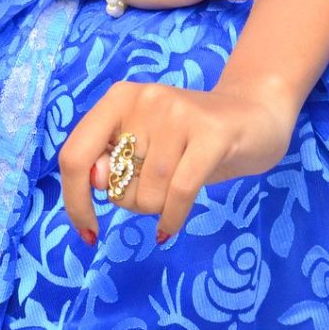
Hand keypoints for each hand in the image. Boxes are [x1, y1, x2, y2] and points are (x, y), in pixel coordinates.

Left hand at [60, 76, 298, 246]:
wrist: (254, 113)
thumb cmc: (190, 138)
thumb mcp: (146, 148)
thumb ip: (114, 161)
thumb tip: (96, 178)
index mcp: (118, 98)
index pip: (75, 154)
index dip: (74, 200)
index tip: (88, 231)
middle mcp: (145, 98)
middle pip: (116, 183)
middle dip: (132, 203)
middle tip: (157, 191)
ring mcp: (178, 113)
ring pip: (149, 192)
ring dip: (158, 209)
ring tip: (178, 189)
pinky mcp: (212, 132)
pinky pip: (179, 194)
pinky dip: (173, 219)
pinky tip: (171, 226)